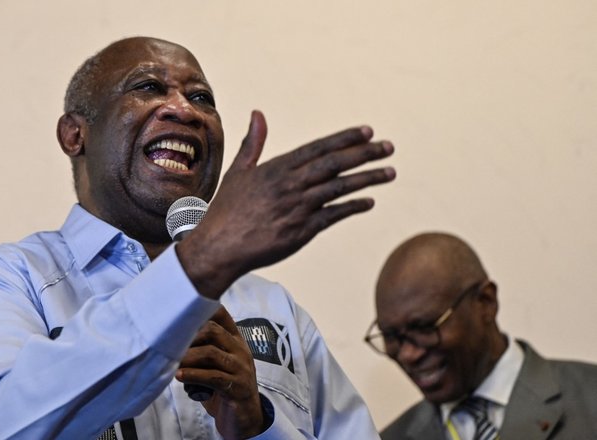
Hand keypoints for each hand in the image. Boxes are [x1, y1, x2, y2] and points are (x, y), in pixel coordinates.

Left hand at [175, 306, 264, 438]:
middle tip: (170, 344)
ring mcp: (241, 368)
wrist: (245, 417)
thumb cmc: (224, 388)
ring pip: (211, 353)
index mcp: (236, 341)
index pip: (222, 315)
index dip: (202, 309)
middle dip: (189, 336)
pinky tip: (180, 376)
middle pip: (213, 331)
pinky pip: (213, 377)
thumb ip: (202, 350)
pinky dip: (193, 375)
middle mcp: (240, 350)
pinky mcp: (237, 387)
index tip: (180, 313)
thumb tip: (171, 340)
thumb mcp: (216, 364)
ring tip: (173, 361)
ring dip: (187, 357)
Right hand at [178, 110, 394, 297]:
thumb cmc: (227, 209)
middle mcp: (290, 185)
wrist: (220, 246)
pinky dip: (353, 207)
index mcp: (277, 168)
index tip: (368, 132)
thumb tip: (257, 114)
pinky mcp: (302, 231)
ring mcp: (298, 208)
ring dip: (367, 178)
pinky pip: (334, 215)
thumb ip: (253, 143)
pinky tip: (369, 202)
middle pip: (335, 164)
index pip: (319, 148)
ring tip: (390, 172)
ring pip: (340, 188)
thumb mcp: (238, 171)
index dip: (345, 139)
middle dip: (365, 153)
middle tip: (388, 147)